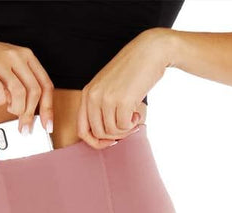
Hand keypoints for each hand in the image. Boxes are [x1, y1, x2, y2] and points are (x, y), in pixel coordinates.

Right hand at [0, 34, 54, 132]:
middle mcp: (15, 56)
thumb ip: (23, 85)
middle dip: (31, 115)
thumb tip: (33, 114)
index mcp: (26, 56)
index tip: (47, 127)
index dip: (48, 109)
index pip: (45, 85)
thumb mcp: (11, 67)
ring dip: (17, 110)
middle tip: (25, 128)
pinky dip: (0, 101)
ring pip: (19, 92)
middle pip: (34, 91)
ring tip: (11, 111)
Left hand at [76, 27, 171, 148]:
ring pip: (111, 132)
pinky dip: (133, 125)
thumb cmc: (132, 71)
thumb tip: (105, 138)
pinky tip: (137, 113)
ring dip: (125, 130)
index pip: (82, 129)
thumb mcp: (109, 87)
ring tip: (134, 117)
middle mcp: (93, 96)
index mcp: (88, 93)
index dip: (95, 142)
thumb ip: (102, 107)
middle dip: (115, 137)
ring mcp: (106, 98)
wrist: (150, 52)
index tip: (110, 141)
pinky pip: (124, 126)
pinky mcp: (122, 101)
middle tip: (127, 127)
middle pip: (98, 134)